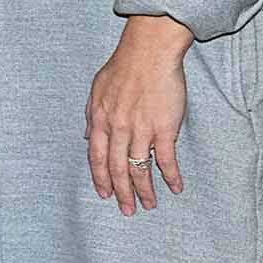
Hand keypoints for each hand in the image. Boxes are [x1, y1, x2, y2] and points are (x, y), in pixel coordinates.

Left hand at [89, 15, 192, 213]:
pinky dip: (170, 176)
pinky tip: (175, 187)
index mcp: (99, 120)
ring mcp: (140, 130)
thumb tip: (88, 138)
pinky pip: (166, 159)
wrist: (149, 52)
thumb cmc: (124, 67)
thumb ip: (92, 116)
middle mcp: (117, 128)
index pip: (96, 158)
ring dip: (145, 191)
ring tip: (150, 205)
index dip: (101, 178)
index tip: (105, 194)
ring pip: (139, 169)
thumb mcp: (97, 90)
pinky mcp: (164, 128)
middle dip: (122, 193)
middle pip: (117, 169)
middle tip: (127, 210)